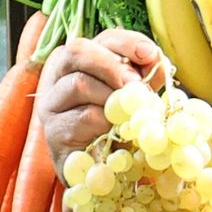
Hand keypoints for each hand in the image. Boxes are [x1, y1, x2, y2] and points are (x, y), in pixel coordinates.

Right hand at [36, 29, 167, 171]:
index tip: (150, 54)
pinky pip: (82, 117)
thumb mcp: (134, 101)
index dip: (127, 42)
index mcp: (83, 62)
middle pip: (77, 51)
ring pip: (79, 83)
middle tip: (135, 84)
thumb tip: (158, 62)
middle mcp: (60, 76)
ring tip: (128, 114)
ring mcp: (52, 103)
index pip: (102, 38)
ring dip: (111, 97)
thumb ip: (144, 80)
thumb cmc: (117, 130)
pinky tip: (114, 131)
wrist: (102, 173)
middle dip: (112, 64)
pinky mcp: (54, 131)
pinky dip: (105, 123)